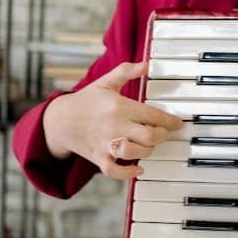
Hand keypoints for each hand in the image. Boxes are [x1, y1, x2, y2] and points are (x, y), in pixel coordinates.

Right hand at [43, 61, 184, 179]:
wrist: (60, 120)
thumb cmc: (86, 101)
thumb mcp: (106, 82)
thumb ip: (126, 71)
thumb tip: (146, 64)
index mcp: (119, 106)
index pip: (152, 115)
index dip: (170, 121)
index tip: (177, 124)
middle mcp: (114, 126)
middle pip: (148, 136)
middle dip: (160, 136)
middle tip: (161, 133)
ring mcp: (105, 143)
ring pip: (135, 153)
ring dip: (147, 151)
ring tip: (148, 145)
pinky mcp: (98, 157)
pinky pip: (114, 171)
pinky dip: (128, 173)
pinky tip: (138, 168)